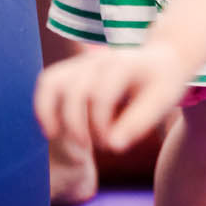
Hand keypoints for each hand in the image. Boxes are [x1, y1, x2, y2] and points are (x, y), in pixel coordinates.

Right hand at [34, 40, 188, 150]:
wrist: (161, 59)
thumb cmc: (162, 83)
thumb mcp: (162, 102)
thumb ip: (139, 123)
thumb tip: (113, 146)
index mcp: (123, 64)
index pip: (100, 95)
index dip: (101, 126)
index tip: (112, 144)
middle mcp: (99, 59)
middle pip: (74, 91)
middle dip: (78, 125)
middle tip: (93, 146)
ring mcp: (83, 62)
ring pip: (52, 82)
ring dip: (49, 113)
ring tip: (56, 137)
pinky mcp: (73, 68)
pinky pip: (48, 82)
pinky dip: (43, 106)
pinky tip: (52, 130)